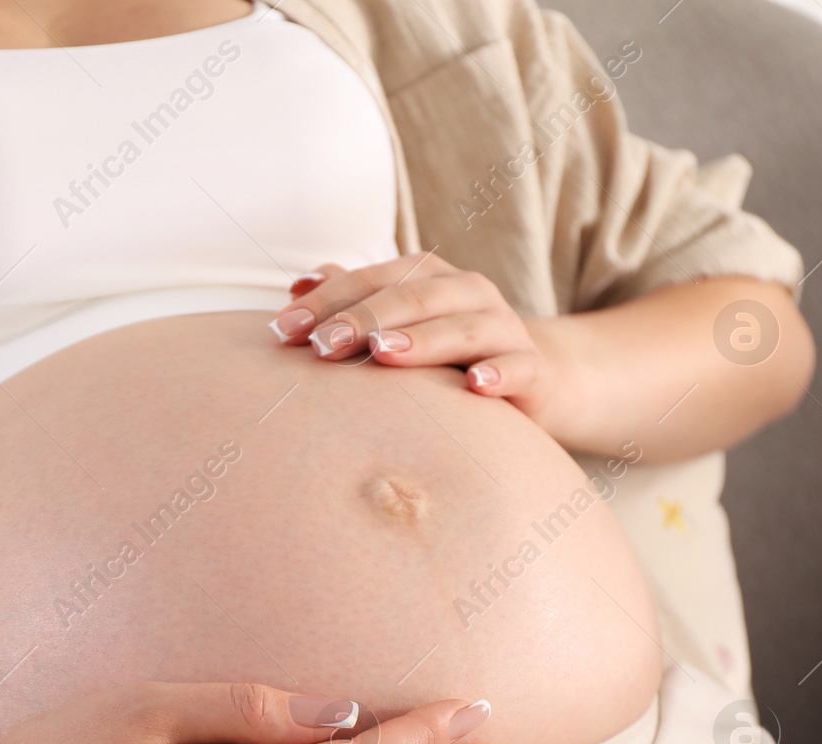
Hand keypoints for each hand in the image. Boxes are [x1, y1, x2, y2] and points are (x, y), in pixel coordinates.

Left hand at [268, 255, 585, 433]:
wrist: (537, 378)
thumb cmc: (448, 352)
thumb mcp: (401, 325)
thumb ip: (353, 301)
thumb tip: (297, 283)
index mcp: (430, 277)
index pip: (372, 280)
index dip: (328, 301)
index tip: (284, 330)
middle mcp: (469, 293)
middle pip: (413, 298)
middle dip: (365, 320)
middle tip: (323, 345)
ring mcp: (504, 329)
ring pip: (463, 328)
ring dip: (423, 340)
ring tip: (384, 354)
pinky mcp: (533, 369)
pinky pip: (519, 368)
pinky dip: (500, 374)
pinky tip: (475, 388)